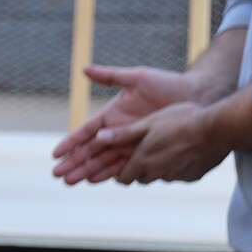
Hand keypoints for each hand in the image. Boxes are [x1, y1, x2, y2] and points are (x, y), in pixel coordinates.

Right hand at [52, 64, 200, 185]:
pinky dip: (109, 174)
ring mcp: (129, 144)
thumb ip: (110, 76)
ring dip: (86, 172)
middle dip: (73, 163)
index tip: (56, 154)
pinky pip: (123, 166)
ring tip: (70, 182)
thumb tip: (84, 69)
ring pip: (103, 162)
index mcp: (112, 116)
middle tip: (57, 175)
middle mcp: (117, 132)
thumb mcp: (138, 77)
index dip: (70, 143)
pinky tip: (95, 181)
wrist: (196, 97)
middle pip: (90, 151)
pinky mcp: (144, 151)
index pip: (85, 132)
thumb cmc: (168, 85)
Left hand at [94, 101, 231, 183]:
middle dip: (138, 170)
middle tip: (144, 155)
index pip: (122, 178)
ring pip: (160, 177)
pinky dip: (178, 167)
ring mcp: (175, 176)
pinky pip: (180, 174)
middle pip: (140, 179)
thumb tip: (98, 138)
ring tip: (166, 150)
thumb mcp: (148, 123)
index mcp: (142, 161)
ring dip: (158, 168)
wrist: (216, 129)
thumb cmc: (180, 120)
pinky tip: (185, 152)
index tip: (121, 165)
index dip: (120, 172)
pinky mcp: (192, 177)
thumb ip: (123, 133)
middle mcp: (156, 174)